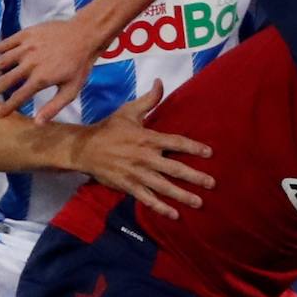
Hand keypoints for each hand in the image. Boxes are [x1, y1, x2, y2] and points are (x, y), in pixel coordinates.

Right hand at [0, 17, 103, 122]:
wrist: (84, 35)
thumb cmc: (80, 65)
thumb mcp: (71, 90)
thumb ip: (53, 107)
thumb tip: (38, 124)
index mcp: (41, 79)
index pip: (19, 96)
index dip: (7, 107)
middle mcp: (30, 64)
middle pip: (5, 80)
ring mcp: (27, 47)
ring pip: (2, 61)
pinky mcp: (26, 34)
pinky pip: (7, 42)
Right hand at [71, 81, 213, 220]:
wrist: (84, 148)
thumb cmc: (109, 129)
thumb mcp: (128, 111)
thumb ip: (149, 100)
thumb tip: (160, 82)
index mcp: (147, 138)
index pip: (176, 142)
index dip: (194, 147)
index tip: (209, 153)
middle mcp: (145, 157)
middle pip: (175, 168)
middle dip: (195, 177)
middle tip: (212, 184)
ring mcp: (137, 174)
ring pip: (164, 187)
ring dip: (182, 195)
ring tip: (198, 202)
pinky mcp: (128, 186)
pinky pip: (147, 199)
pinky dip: (160, 208)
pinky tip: (174, 215)